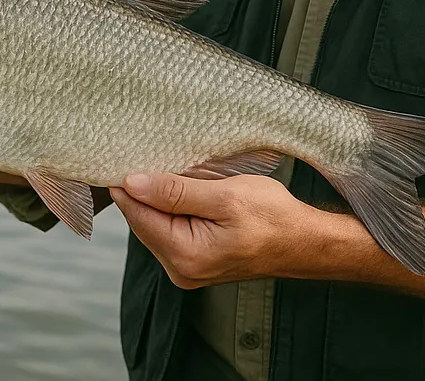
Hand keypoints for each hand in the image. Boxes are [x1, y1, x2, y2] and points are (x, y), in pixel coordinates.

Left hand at [110, 172, 310, 288]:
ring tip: (172, 169)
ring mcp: (187, 268)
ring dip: (159, 198)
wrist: (303, 242)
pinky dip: (171, 208)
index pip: (137, 215)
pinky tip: (182, 190)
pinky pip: (170, 230)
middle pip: (143, 221)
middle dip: (143, 190)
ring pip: (155, 224)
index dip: (126, 184)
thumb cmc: (272, 217)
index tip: (121, 155)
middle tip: (150, 155)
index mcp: (185, 255)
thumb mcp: (224, 196)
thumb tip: (133, 183)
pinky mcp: (195, 261)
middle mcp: (180, 269)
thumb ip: (175, 192)